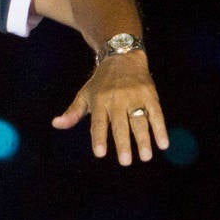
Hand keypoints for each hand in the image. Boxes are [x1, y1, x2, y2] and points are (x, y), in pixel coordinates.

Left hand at [51, 51, 168, 165]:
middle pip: (120, 124)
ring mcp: (135, 97)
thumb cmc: (100, 83)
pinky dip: (160, 128)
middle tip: (125, 162)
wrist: (122, 57)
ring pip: (139, 120)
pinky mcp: (150, 95)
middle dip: (123, 144)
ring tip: (145, 157)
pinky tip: (163, 144)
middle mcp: (117, 99)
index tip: (100, 153)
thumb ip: (73, 113)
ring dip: (144, 139)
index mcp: (99, 101)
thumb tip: (56, 124)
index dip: (99, 138)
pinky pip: (156, 113)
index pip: (98, 123)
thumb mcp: (84, 95)